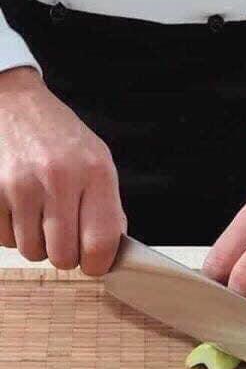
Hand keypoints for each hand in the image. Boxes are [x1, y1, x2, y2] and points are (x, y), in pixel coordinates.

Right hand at [0, 67, 124, 273]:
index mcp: (96, 174)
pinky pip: (4, 239)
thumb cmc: (64, 141)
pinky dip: (13, 233)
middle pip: (63, 256)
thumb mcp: (100, 165)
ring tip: (42, 219)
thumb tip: (112, 253)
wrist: (17, 104)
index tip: (94, 263)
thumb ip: (109, 209)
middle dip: (66, 256)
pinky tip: (21, 211)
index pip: (100, 243)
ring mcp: (21, 183)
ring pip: (32, 251)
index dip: (98, 265)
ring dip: (38, 244)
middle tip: (66, 238)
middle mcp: (59, 179)